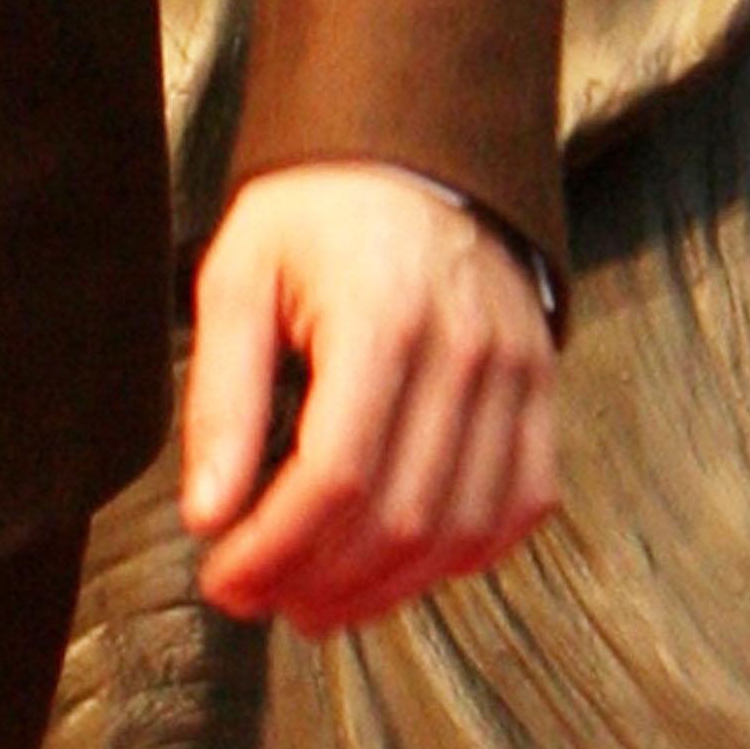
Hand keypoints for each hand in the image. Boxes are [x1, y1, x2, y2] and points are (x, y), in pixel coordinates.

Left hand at [181, 161, 556, 635]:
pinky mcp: (541, 388)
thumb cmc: (316, 209)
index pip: (335, 476)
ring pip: (462, 531)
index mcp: (380, 315)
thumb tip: (208, 513)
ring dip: (385, 590)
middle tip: (257, 598)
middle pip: (399, 517)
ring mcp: (515, 373)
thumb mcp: (239, 270)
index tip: (221, 576)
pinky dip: (460, 556)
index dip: (274, 548)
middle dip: (318, 581)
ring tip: (314, 601)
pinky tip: (398, 566)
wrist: (412, 147)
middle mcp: (464, 351)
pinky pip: (518, 506)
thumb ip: (222, 393)